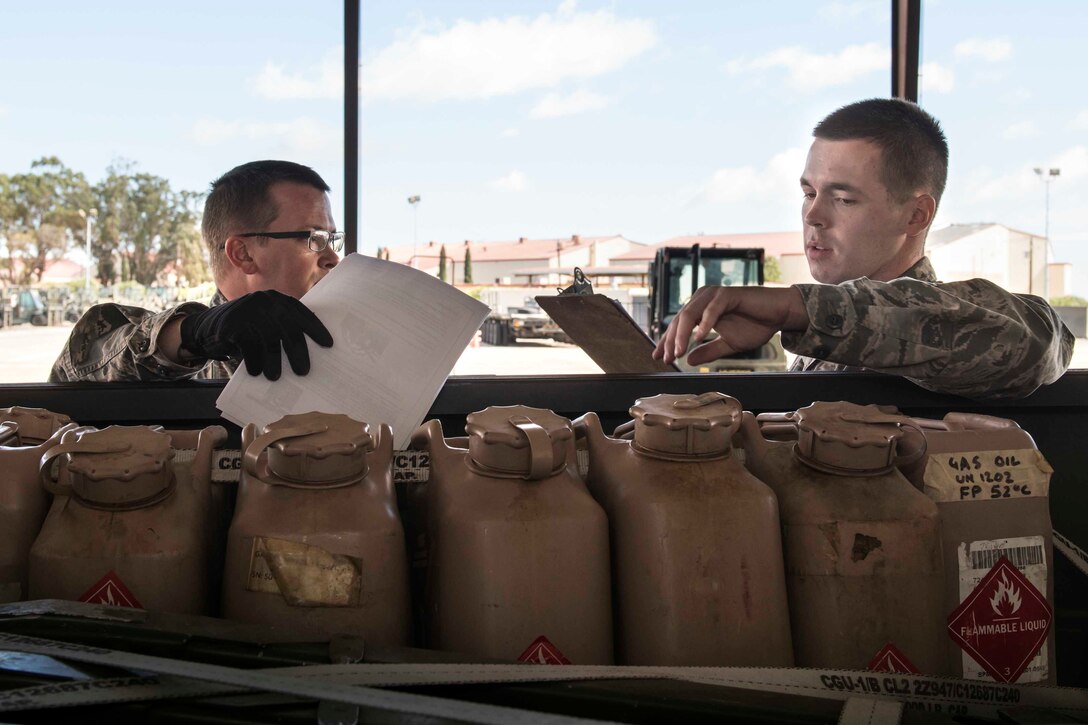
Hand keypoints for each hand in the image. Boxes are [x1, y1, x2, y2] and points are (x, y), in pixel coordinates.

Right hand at [179, 290, 332, 379]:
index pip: (302, 313)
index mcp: (278, 300)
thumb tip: (309, 355)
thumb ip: (283, 330)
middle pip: (288, 328)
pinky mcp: (232, 323)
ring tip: (276, 377)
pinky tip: (256, 373)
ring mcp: (248, 309)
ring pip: (269, 339)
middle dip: (298, 351)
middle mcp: (265, 301)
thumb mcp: (265, 325)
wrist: (208, 327)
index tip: (328, 344)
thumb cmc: (245, 330)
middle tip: (304, 372)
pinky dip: (254, 362)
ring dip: (274, 362)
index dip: (316, 328)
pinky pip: (249, 345)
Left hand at [652, 286, 808, 365]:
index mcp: (700, 309)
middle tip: (667, 359)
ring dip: (682, 334)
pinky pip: (712, 309)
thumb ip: (708, 351)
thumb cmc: (755, 326)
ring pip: (690, 314)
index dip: (667, 342)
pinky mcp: (728, 294)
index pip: (678, 326)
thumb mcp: (728, 344)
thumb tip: (689, 360)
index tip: (659, 358)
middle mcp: (703, 299)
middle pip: (679, 320)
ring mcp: (714, 295)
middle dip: (670, 341)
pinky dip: (704, 324)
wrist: (778, 315)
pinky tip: (698, 338)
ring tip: (678, 353)